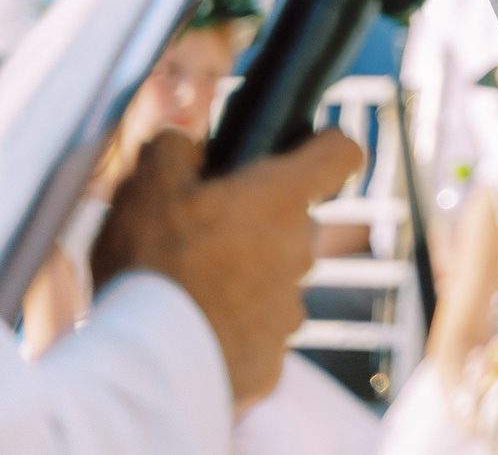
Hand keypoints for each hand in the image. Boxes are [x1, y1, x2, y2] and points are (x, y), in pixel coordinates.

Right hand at [91, 128, 363, 408]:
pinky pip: (257, 333)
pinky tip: (190, 336)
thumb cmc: (150, 268)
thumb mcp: (147, 188)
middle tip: (200, 238)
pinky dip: (230, 331)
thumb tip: (186, 142)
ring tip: (185, 294)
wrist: (143, 369)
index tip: (301, 150)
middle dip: (257, 224)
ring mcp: (291, 308)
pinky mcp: (272, 358)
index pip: (342, 154)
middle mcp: (301, 251)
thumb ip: (174, 148)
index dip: (323, 147)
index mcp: (281, 199)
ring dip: (242, 279)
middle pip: (295, 222)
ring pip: (275, 279)